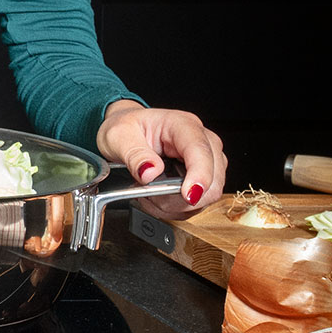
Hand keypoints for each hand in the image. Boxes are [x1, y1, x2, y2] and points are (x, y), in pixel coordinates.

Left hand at [95, 100, 226, 218]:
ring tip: (151, 195)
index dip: (199, 175)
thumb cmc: (124, 129)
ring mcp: (206, 159)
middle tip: (150, 195)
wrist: (124, 132)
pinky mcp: (203, 175)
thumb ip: (134, 155)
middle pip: (213, 177)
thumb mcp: (118, 137)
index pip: (200, 150)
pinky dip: (179, 207)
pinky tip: (160, 199)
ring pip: (209, 193)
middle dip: (181, 197)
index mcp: (182, 125)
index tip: (187, 195)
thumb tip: (150, 172)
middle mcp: (201, 140)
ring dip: (178, 204)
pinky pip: (201, 201)